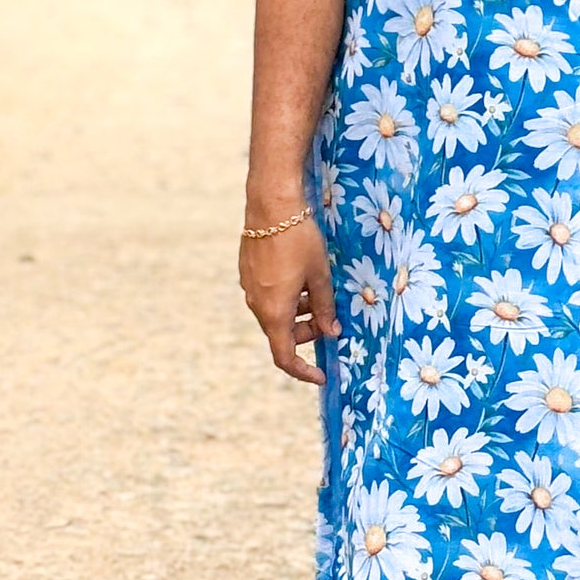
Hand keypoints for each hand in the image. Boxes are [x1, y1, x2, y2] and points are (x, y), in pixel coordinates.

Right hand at [240, 215, 339, 385]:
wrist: (271, 204)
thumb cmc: (299, 240)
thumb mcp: (320, 276)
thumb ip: (325, 308)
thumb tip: (331, 332)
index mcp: (274, 311)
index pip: (284, 356)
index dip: (303, 371)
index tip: (321, 375)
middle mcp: (257, 304)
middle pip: (282, 333)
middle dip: (307, 332)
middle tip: (330, 319)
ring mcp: (249, 288)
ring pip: (275, 313)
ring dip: (298, 312)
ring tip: (319, 291)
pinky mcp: (248, 273)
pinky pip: (268, 295)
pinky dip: (287, 297)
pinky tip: (302, 276)